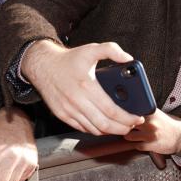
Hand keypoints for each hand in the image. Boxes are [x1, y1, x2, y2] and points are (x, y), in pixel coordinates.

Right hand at [21, 40, 144, 135]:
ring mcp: (68, 110)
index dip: (127, 118)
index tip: (137, 117)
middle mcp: (77, 101)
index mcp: (86, 86)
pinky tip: (105, 126)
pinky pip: (82, 128)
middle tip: (132, 125)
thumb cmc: (69, 59)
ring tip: (122, 126)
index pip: (111, 110)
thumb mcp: (91, 49)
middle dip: (122, 128)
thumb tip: (128, 58)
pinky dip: (96, 130)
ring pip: (94, 129)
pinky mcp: (62, 115)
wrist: (42, 66)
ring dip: (110, 131)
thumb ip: (111, 50)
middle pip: (105, 124)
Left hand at [123, 110, 180, 168]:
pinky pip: (135, 146)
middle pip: (127, 123)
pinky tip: (141, 142)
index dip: (125, 113)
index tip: (123, 115)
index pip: (132, 111)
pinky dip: (136, 145)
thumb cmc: (172, 126)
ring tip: (133, 135)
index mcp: (152, 113)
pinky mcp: (149, 145)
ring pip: (128, 135)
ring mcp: (149, 135)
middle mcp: (150, 123)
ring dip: (129, 136)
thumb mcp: (159, 114)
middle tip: (126, 126)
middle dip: (126, 125)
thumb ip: (146, 113)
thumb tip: (131, 113)